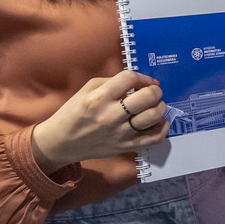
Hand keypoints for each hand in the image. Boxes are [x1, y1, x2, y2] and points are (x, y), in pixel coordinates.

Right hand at [30, 70, 169, 171]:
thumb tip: (139, 82)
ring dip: (160, 107)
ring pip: (154, 116)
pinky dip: (163, 128)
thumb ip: (112, 82)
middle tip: (152, 92)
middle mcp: (111, 115)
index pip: (130, 78)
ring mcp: (120, 133)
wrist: (61, 142)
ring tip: (155, 105)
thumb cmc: (73, 113)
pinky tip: (161, 121)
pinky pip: (154, 138)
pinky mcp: (126, 147)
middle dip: (155, 91)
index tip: (144, 81)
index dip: (142, 77)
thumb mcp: (86, 90)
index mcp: (99, 98)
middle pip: (148, 97)